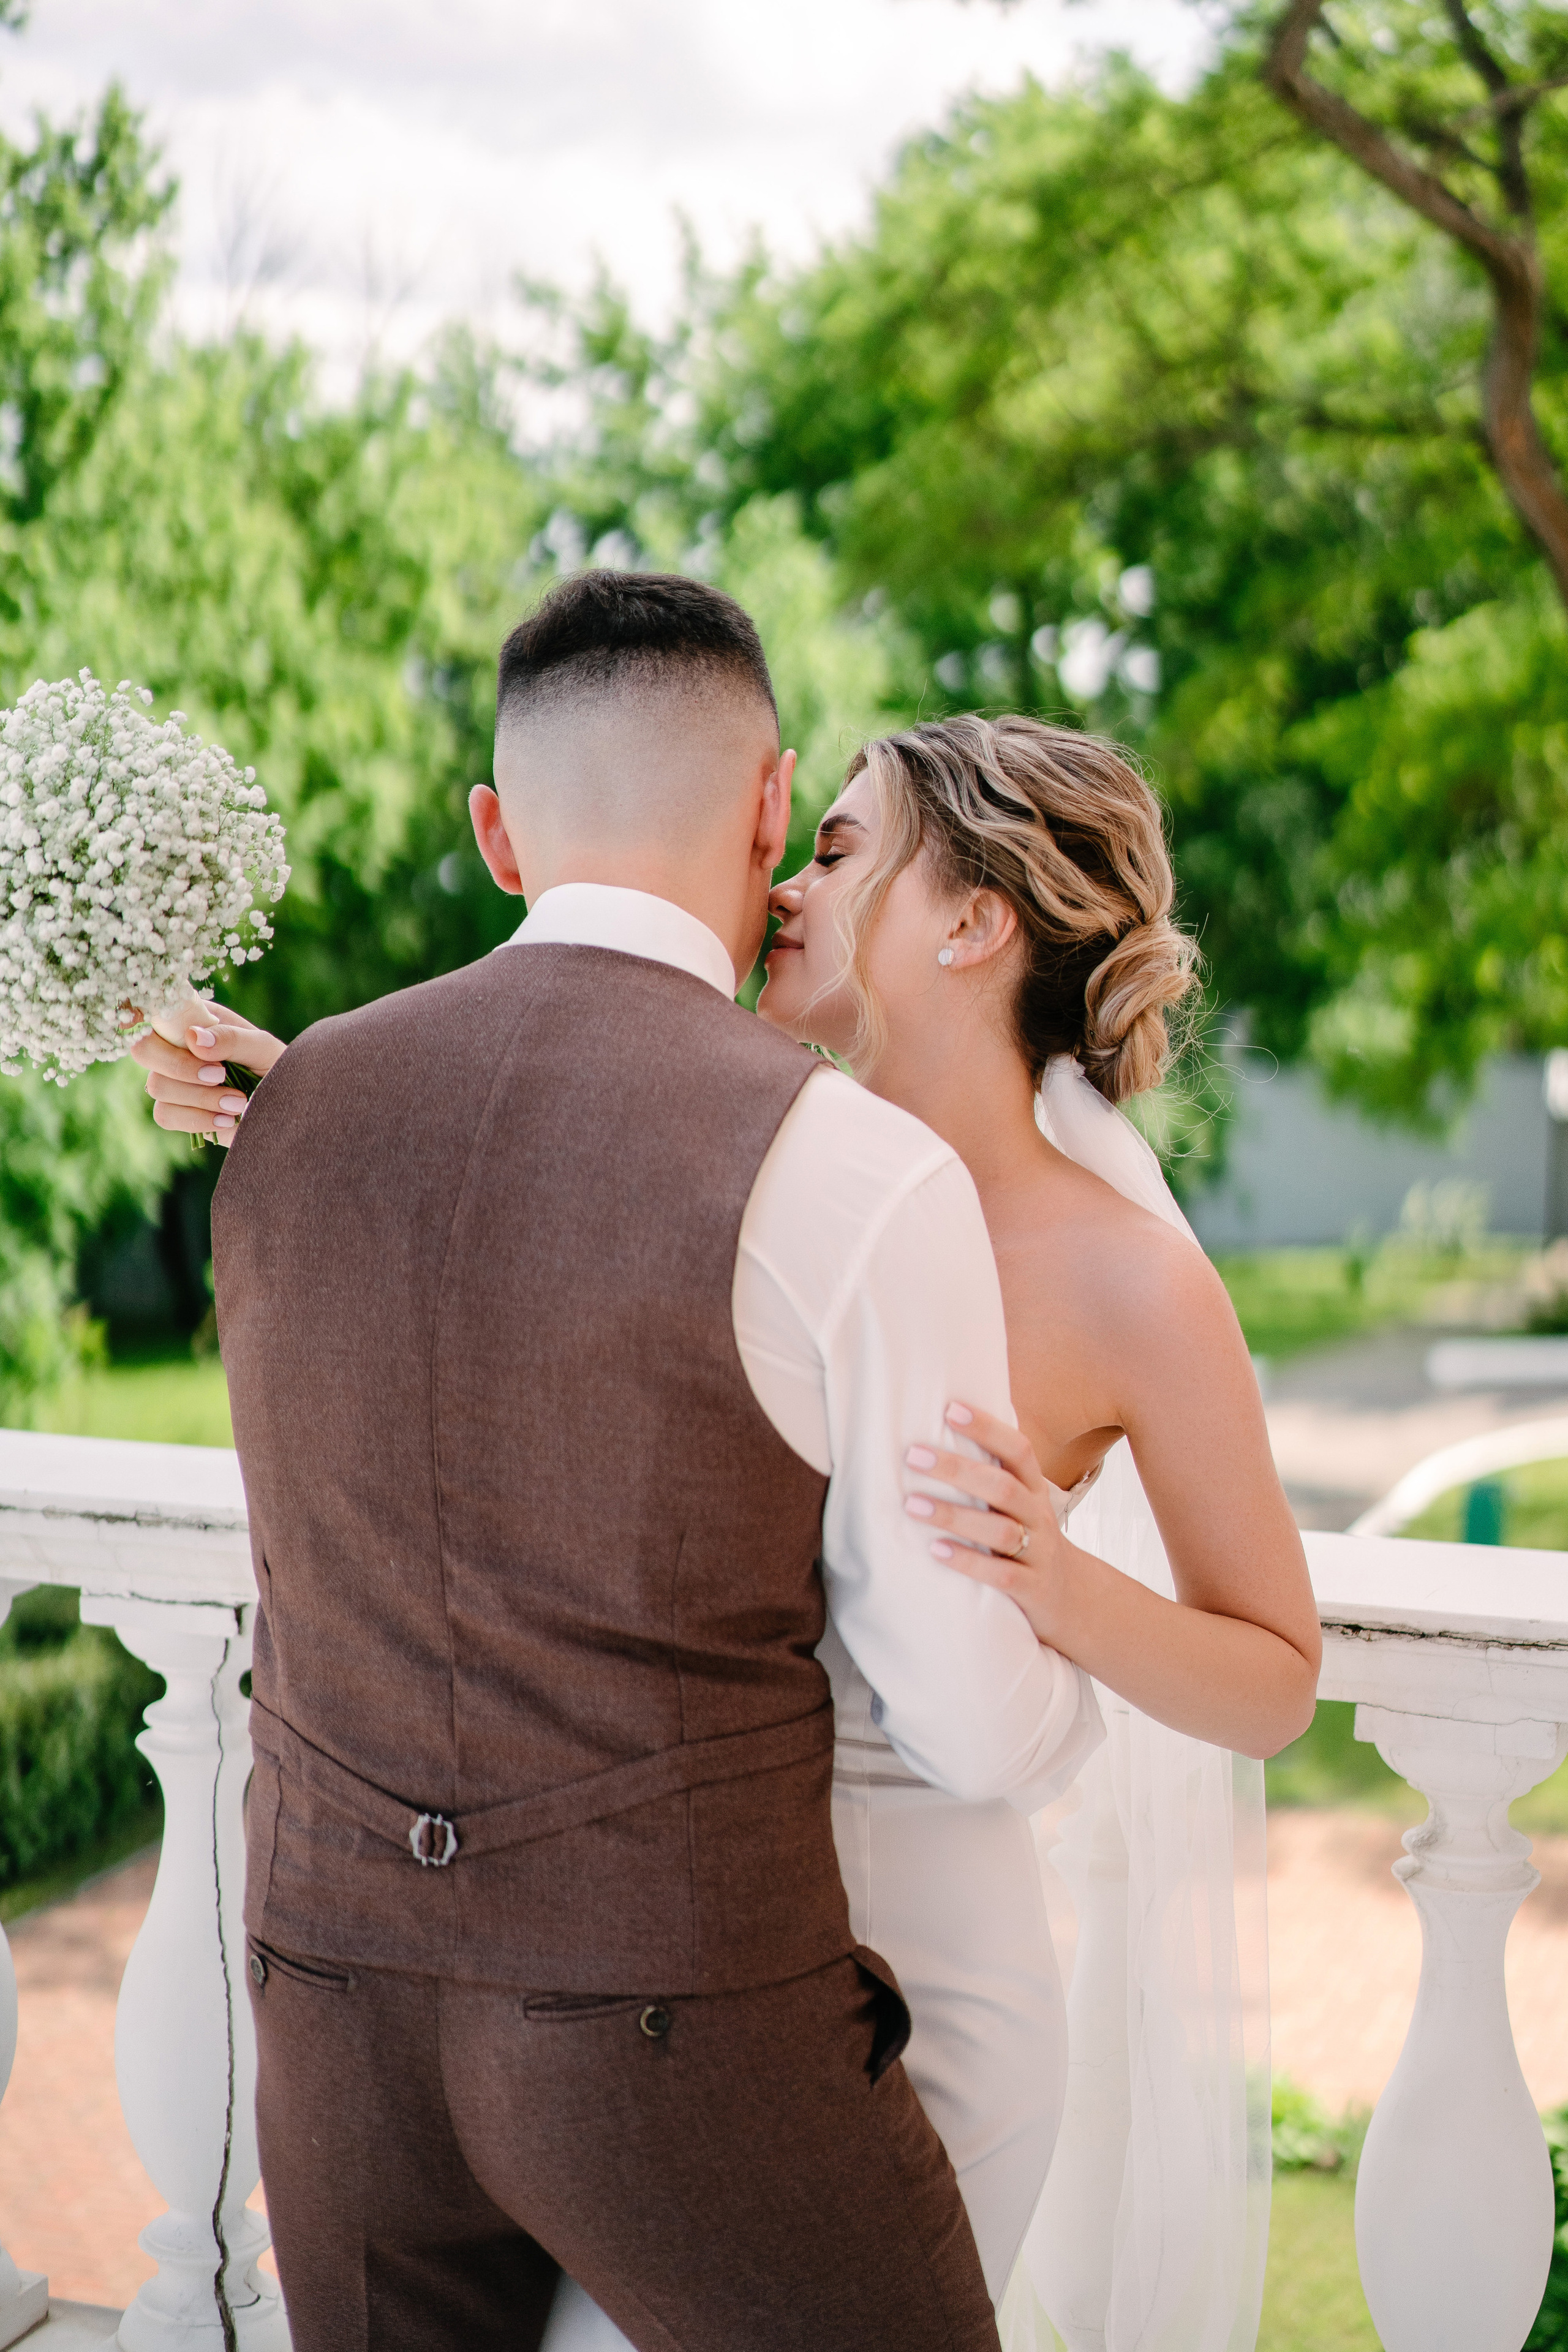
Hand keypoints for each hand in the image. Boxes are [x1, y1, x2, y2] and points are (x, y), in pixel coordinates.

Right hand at [128, 1001, 286, 1145]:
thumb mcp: (263, 1049)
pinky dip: (197, 1119)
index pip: (153, 1010)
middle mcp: (178, 1046)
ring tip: (239, 1102)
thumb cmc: (280, 1071)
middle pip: (143, 1049)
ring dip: (200, 1097)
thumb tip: (192, 1037)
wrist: (291, 1112)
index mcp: (195, 1020)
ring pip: (157, 1086)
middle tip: (220, 1075)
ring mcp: (175, 1079)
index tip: (171, 1032)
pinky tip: (226, 1120)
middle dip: (181, 1066)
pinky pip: (166, 1115)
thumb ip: (232, 1039)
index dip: (142, 1014)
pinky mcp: (179, 1111)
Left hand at [903, 1401, 1067, 1641]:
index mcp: (1034, 1489)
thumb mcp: (1020, 1502)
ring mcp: (1038, 1553)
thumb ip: (992, 1471)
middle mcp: (1039, 1516)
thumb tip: (945, 1419)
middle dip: (957, 1469)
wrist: (1069, 1594)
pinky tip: (936, 1551)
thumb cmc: (1027, 1536)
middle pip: (1003, 1487)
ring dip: (954, 1516)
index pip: (1018, 1450)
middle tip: (913, 1455)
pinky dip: (968, 1562)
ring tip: (912, 1504)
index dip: (988, 1428)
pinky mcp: (1031, 1588)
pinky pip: (1001, 1574)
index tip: (950, 1409)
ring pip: (1000, 1531)